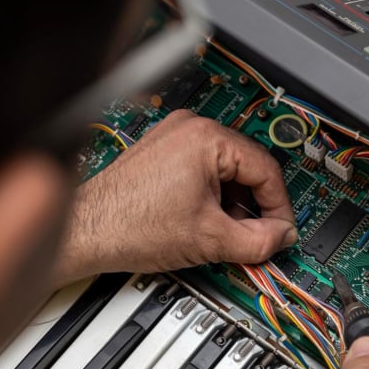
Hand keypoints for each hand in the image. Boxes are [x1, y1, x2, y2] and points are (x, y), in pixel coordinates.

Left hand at [52, 110, 296, 283]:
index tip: (281, 230)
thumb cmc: (129, 225)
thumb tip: (280, 238)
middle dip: (254, 207)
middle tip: (257, 237)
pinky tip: (205, 223)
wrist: (87, 231)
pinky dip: (212, 198)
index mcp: (206, 138)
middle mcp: (190, 128)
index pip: (266, 169)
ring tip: (224, 234)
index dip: (279, 207)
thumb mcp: (210, 240)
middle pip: (247, 168)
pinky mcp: (163, 152)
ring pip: (226, 172)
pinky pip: (203, 171)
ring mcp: (174, 137)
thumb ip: (258, 240)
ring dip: (233, 205)